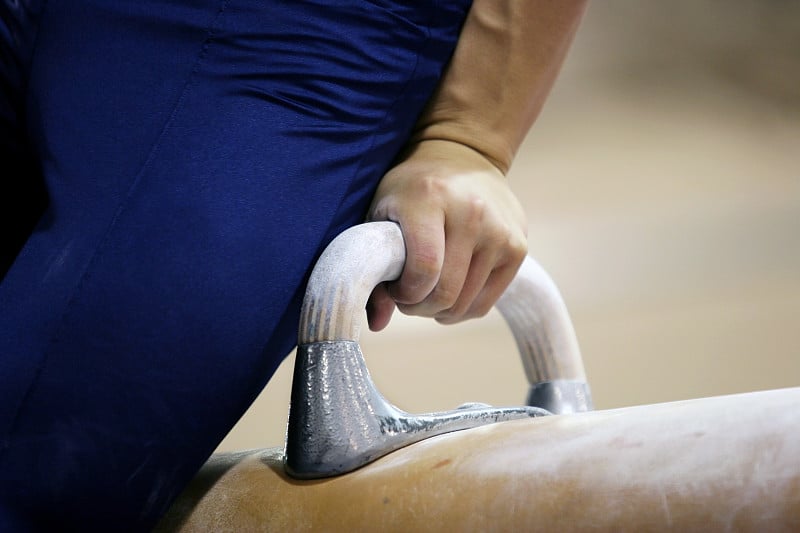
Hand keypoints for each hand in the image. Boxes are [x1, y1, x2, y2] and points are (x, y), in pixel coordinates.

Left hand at [365, 139, 527, 330]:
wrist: (463, 155)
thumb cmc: (412, 189)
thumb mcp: (381, 213)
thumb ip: (373, 267)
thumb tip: (376, 324)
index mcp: (430, 199)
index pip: (423, 269)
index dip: (404, 293)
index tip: (395, 288)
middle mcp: (472, 213)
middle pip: (446, 292)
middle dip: (419, 307)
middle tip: (408, 296)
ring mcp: (500, 232)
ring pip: (465, 304)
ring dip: (439, 310)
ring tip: (428, 290)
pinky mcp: (518, 248)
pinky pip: (485, 303)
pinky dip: (462, 308)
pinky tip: (450, 292)